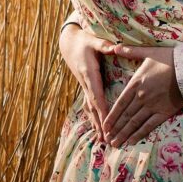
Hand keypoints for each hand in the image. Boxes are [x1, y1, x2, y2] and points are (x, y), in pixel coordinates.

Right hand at [58, 24, 112, 141]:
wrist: (68, 43)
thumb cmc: (84, 40)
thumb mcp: (93, 40)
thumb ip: (103, 45)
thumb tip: (114, 47)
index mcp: (89, 73)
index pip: (96, 94)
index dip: (101, 109)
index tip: (107, 122)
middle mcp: (85, 83)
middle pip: (93, 107)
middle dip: (100, 123)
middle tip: (106, 139)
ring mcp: (84, 86)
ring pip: (90, 109)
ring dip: (96, 124)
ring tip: (102, 141)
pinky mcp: (85, 87)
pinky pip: (89, 105)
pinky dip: (93, 118)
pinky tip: (97, 129)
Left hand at [103, 45, 182, 146]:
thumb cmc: (169, 59)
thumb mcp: (148, 52)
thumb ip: (130, 52)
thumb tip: (114, 47)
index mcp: (136, 83)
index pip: (119, 103)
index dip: (111, 115)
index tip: (104, 125)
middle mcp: (142, 97)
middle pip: (125, 116)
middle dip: (115, 129)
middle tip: (106, 139)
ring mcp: (152, 106)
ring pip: (134, 123)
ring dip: (124, 134)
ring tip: (115, 143)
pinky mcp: (164, 112)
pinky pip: (149, 126)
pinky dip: (139, 134)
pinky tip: (131, 141)